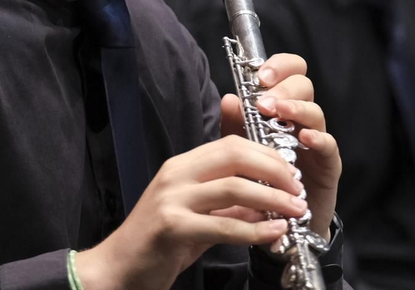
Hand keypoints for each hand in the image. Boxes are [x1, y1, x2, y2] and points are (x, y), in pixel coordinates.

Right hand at [72, 135, 308, 289]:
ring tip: (295, 210)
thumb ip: (229, 209)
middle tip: (298, 188)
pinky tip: (274, 233)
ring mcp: (172, 199)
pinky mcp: (172, 227)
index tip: (290, 172)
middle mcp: (176, 175)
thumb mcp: (197, 218)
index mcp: (182, 166)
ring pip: (235, 188)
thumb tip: (267, 205)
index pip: (231, 144)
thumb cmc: (157, 244)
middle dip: (275, 170)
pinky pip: (224, 226)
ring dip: (272, 199)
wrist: (116, 270)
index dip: (267, 155)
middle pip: (236, 156)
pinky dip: (255, 230)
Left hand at [219, 52, 340, 243]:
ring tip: (277, 112)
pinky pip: (329, 144)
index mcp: (282, 109)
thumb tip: (229, 98)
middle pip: (303, 85)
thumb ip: (236, 126)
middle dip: (283, 87)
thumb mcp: (243, 151)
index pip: (289, 72)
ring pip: (315, 111)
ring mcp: (317, 140)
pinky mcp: (328, 164)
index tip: (260, 76)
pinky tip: (305, 138)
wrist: (283, 223)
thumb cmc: (264, 182)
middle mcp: (302, 120)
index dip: (279, 66)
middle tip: (263, 100)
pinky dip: (319, 137)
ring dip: (295, 108)